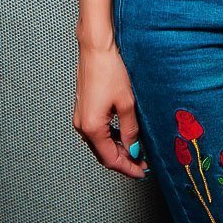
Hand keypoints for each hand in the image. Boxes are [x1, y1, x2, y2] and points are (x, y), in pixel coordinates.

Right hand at [73, 41, 149, 179]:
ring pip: (100, 144)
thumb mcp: (127, 103)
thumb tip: (134, 149)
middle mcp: (82, 126)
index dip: (128, 168)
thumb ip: (130, 130)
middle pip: (103, 154)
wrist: (96, 49)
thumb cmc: (110, 71)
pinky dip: (110, 138)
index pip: (111, 159)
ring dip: (117, 150)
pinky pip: (97, 132)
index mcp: (92, 128)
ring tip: (136, 150)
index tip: (142, 173)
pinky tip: (124, 135)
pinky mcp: (82, 110)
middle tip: (142, 163)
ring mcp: (80, 118)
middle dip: (123, 161)